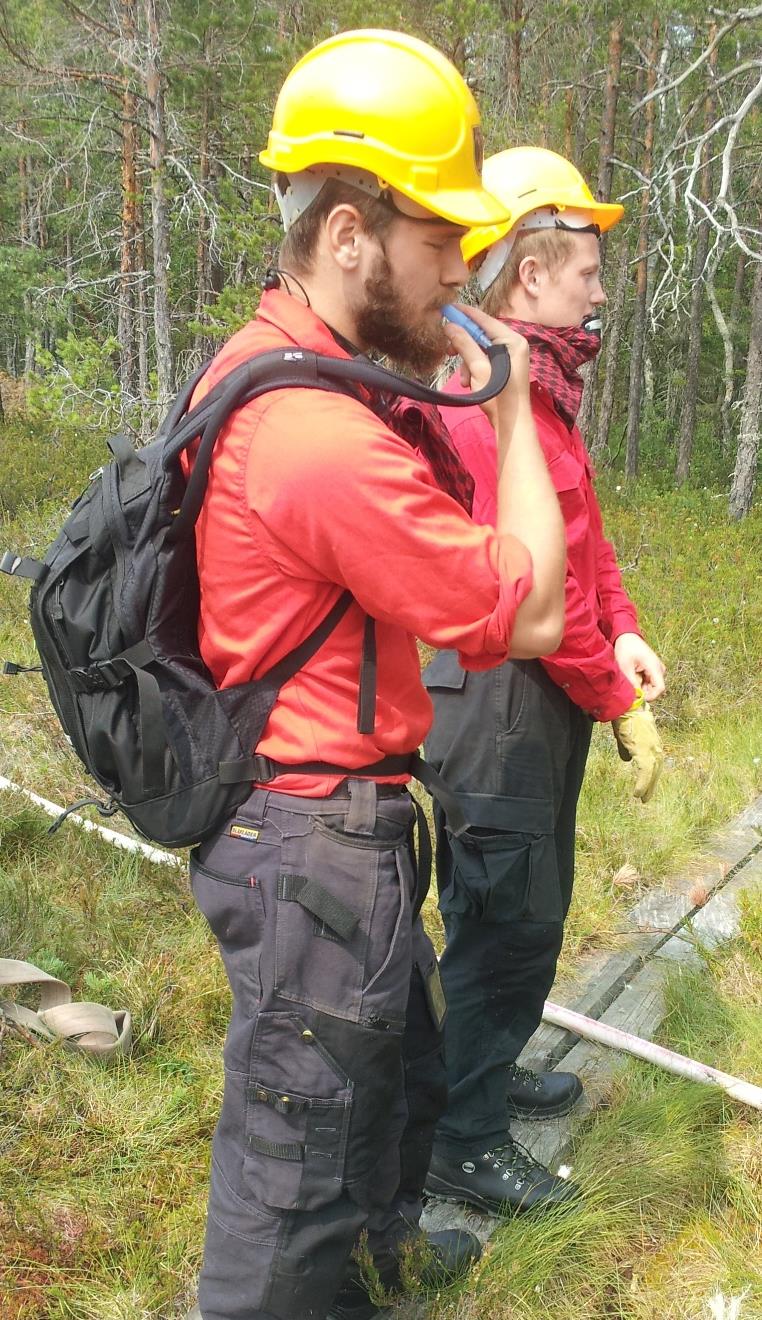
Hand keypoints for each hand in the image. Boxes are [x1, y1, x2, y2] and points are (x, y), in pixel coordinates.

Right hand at [443, 302, 529, 425]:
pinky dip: (473, 369)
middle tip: (448, 350)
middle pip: (482, 335)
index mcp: (513, 340)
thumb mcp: (479, 368)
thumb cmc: (499, 396)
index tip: (448, 307)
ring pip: (480, 349)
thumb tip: (450, 326)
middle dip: (464, 345)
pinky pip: (484, 360)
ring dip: (467, 362)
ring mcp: (510, 357)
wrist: (511, 424)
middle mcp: (513, 345)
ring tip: (465, 380)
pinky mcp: (504, 368)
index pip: (485, 320)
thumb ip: (465, 344)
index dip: (465, 314)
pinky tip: (470, 384)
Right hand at [611, 702, 663, 802]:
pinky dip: (642, 784)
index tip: (648, 785)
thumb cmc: (623, 717)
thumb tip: (627, 760)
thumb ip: (626, 749)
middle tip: (646, 798)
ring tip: (642, 799)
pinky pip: (645, 773)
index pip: (655, 762)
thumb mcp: (625, 736)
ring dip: (647, 787)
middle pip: (656, 769)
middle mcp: (656, 746)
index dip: (652, 774)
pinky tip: (637, 793)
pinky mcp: (644, 751)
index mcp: (652, 741)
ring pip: (652, 773)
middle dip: (652, 784)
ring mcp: (651, 748)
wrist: (623, 706)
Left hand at [614, 632, 665, 701]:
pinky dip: (640, 682)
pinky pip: (649, 681)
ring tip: (630, 678)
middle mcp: (659, 669)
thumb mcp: (625, 667)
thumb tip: (636, 698)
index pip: (660, 688)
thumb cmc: (625, 648)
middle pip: (655, 688)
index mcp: (655, 667)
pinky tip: (632, 676)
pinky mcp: (653, 669)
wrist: (627, 636)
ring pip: (651, 686)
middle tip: (629, 687)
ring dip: (640, 686)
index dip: (650, 697)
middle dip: (643, 691)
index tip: (638, 698)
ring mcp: (657, 669)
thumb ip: (632, 683)